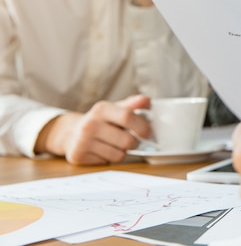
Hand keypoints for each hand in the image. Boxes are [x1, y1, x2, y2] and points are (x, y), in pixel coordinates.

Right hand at [35, 95, 151, 164]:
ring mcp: (82, 141)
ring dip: (122, 151)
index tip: (148, 133)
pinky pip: (106, 162)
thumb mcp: (115, 109)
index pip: (127, 117)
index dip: (142, 126)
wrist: (71, 133)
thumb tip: (147, 100)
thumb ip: (132, 105)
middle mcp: (90, 124)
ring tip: (114, 144)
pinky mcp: (78, 156)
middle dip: (134, 143)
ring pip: (118, 155)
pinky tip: (102, 150)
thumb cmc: (100, 121)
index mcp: (101, 109)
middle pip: (127, 140)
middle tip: (131, 140)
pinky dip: (109, 158)